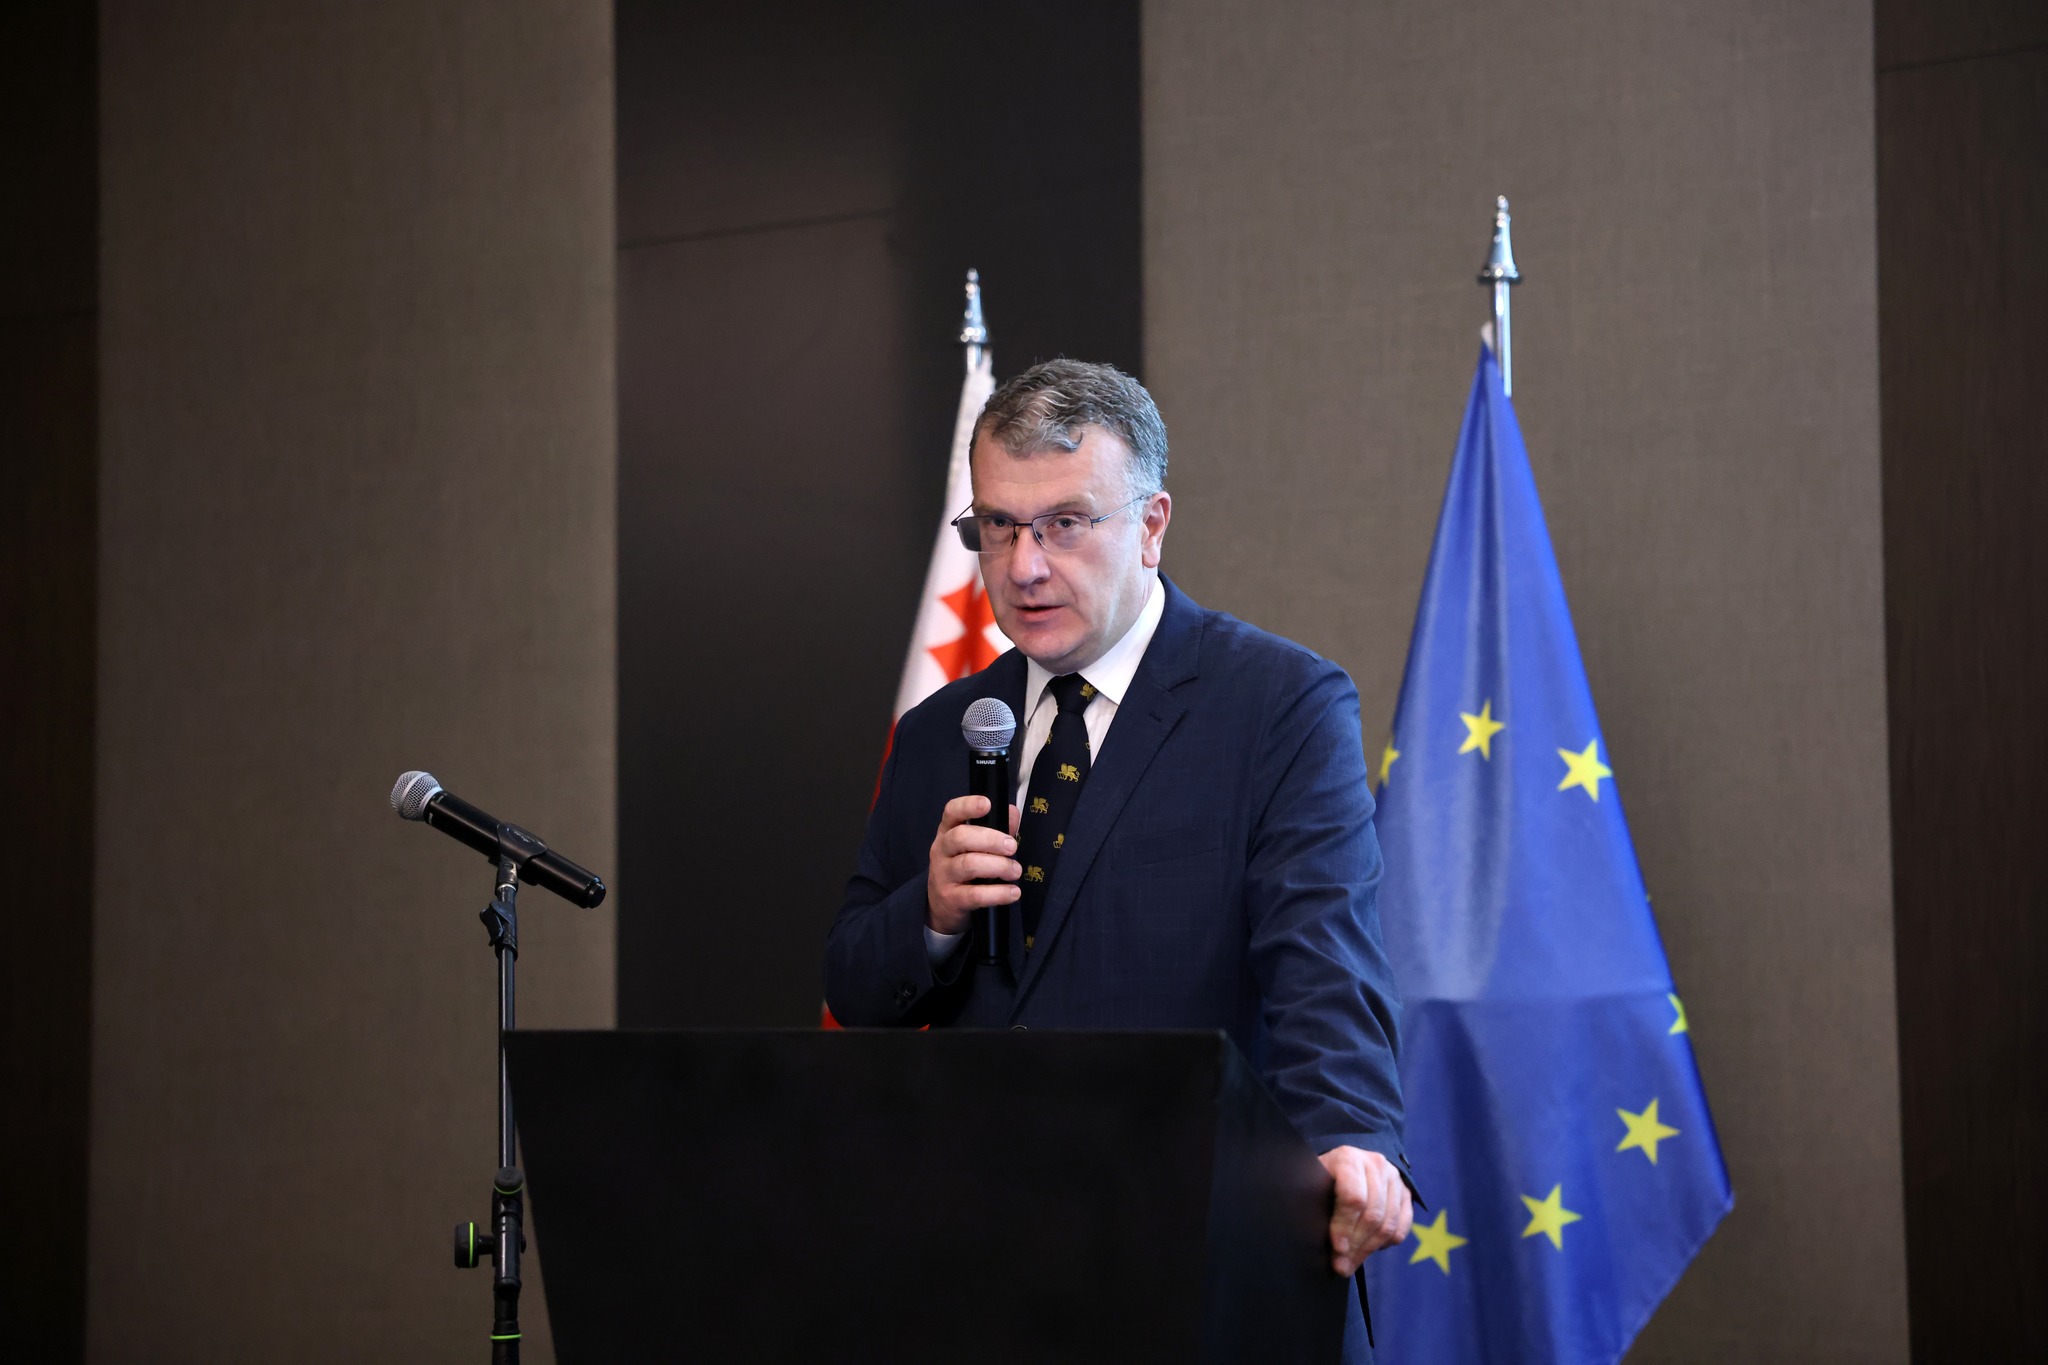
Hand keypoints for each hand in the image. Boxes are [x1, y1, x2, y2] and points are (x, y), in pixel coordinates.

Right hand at [925, 796, 1022, 935]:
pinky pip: (974, 894)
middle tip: (1012, 847)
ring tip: (1015, 871)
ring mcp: (943, 875)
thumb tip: (1012, 812)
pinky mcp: (951, 898)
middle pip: (960, 837)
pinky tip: (1012, 892)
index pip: (951, 812)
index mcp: (948, 831)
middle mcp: (941, 850)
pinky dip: (997, 893)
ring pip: (968, 864)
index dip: (968, 805)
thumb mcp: (976, 847)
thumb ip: (996, 828)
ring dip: (998, 866)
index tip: (986, 804)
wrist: (943, 907)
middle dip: (990, 840)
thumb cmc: (964, 869)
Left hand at [1320, 1146, 1412, 1276]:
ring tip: (1351, 1263)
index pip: (1353, 1198)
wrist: (1339, 1166)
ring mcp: (1394, 1178)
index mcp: (1349, 1158)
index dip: (1344, 1227)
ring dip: (1369, 1249)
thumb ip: (1314, 1206)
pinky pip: (1401, 1227)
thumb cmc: (1320, 1179)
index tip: (1336, 1248)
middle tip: (1341, 1266)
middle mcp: (1376, 1164)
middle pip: (1372, 1215)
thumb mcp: (1311, 1185)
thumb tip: (1329, 1246)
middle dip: (1356, 1245)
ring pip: (1388, 1224)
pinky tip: (1368, 1248)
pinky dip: (1386, 1243)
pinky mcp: (1405, 1193)